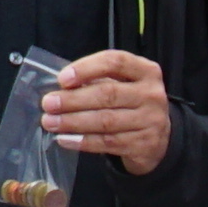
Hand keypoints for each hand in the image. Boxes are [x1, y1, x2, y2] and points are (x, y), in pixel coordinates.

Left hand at [41, 45, 169, 178]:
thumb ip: (97, 81)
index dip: (87, 68)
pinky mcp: (144, 144)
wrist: (159, 138)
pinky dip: (83, 141)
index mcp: (146, 70)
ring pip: (105, 121)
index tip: (62, 79)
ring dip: (73, 122)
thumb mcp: (122, 85)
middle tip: (48, 104)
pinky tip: (64, 139)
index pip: (115, 62)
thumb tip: (61, 89)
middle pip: (108, 94)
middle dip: (73, 99)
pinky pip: (107, 142)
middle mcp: (151, 94)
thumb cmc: (131, 104)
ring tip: (50, 122)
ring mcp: (150, 121)